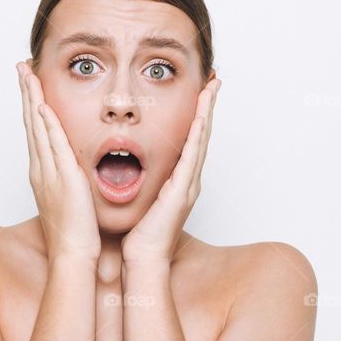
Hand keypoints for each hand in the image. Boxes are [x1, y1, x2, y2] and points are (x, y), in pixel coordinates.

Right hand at [17, 61, 101, 262]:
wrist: (74, 254)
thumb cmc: (75, 233)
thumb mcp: (72, 198)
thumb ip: (71, 179)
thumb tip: (75, 168)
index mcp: (44, 172)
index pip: (36, 130)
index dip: (32, 104)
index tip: (30, 82)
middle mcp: (41, 168)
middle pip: (31, 122)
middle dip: (26, 92)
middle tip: (21, 67)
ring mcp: (49, 172)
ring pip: (38, 128)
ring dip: (32, 99)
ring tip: (28, 74)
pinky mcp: (62, 178)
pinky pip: (52, 145)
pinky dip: (46, 125)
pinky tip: (43, 105)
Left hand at [121, 78, 221, 263]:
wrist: (144, 259)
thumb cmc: (140, 234)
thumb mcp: (141, 198)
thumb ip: (140, 180)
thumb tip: (125, 164)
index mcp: (178, 180)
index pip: (189, 140)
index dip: (196, 115)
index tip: (199, 92)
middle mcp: (188, 179)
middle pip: (202, 135)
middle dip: (208, 107)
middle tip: (214, 81)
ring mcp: (189, 185)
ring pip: (201, 141)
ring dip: (207, 113)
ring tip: (212, 89)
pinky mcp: (183, 192)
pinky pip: (192, 158)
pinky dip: (198, 137)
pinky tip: (201, 118)